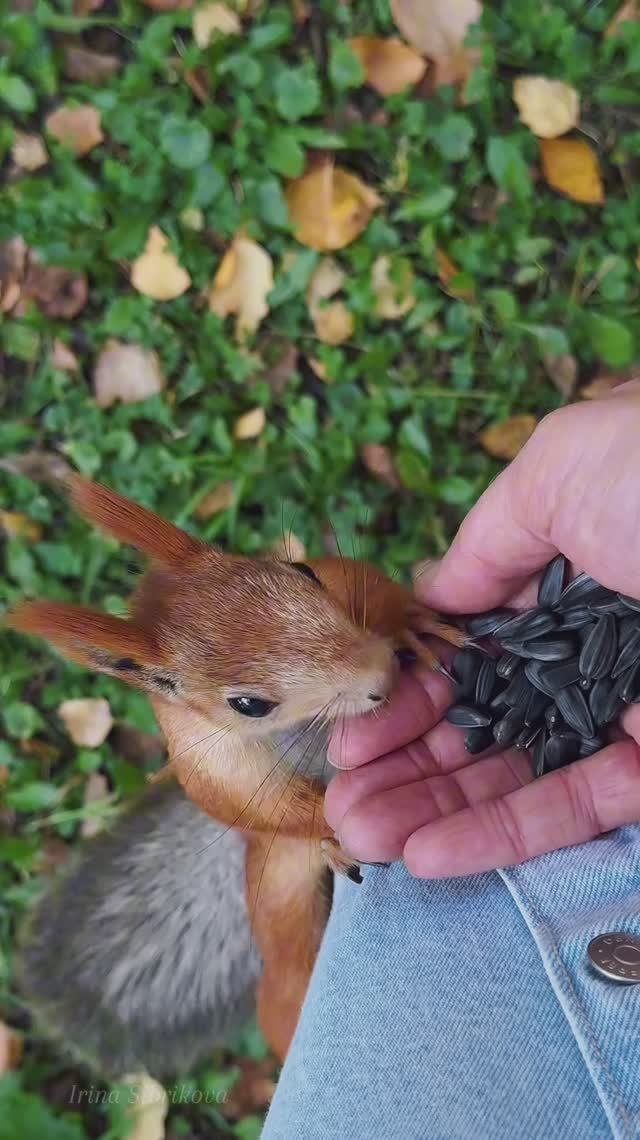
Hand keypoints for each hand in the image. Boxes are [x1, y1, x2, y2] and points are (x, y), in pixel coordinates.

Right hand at [326, 381, 639, 877]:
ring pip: (518, 771)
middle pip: (482, 717)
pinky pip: (575, 805)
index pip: (470, 648)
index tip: (351, 723)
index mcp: (567, 575)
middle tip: (341, 792)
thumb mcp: (562, 468)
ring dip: (434, 807)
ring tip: (357, 830)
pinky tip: (427, 852)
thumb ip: (490, 538)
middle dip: (407, 759)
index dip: (408, 689)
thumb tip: (435, 594)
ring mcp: (626, 712)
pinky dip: (501, 833)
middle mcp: (591, 649)